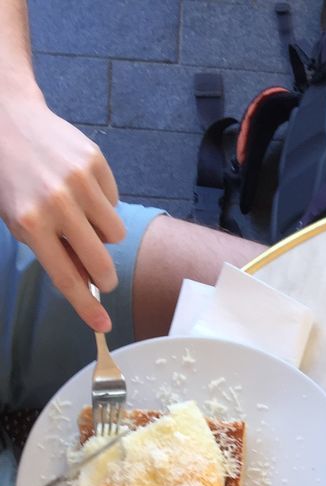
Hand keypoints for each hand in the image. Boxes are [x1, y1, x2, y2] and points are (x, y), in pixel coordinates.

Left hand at [0, 90, 124, 330]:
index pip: (67, 277)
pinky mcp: (95, 162)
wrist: (7, 118)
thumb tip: (87, 281)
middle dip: (105, 276)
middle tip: (101, 276)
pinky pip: (114, 202)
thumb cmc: (9, 178)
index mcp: (30, 223)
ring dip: (104, 235)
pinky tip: (81, 189)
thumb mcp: (18, 220)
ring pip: (115, 233)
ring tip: (83, 218)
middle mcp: (56, 203)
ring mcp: (79, 181)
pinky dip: (102, 204)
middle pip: (101, 261)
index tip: (103, 326)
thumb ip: (52, 251)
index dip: (87, 307)